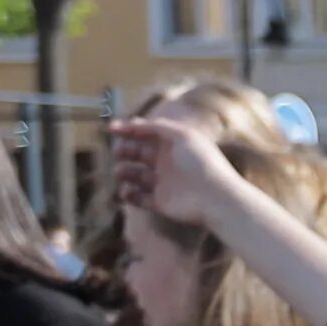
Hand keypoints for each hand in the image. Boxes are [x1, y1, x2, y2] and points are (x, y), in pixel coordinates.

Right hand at [110, 116, 243, 228]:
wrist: (215, 198)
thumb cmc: (201, 163)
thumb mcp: (183, 136)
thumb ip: (159, 126)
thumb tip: (137, 122)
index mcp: (173, 145)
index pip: (146, 133)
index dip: (128, 129)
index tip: (111, 128)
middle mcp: (167, 162)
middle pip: (138, 153)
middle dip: (125, 151)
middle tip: (118, 151)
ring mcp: (163, 183)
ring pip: (135, 175)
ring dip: (124, 172)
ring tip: (121, 172)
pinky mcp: (160, 202)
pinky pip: (138, 198)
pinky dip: (129, 194)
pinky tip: (128, 190)